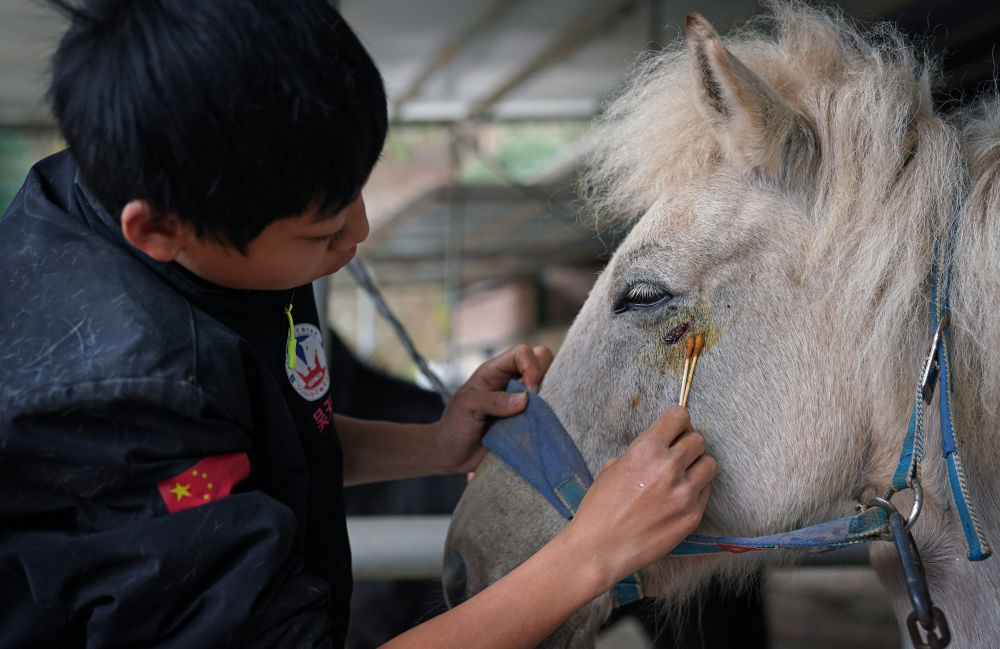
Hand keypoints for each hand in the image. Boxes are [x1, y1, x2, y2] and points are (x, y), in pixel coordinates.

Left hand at [432, 344, 553, 473]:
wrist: (454, 455)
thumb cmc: (454, 426)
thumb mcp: (466, 407)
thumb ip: (492, 401)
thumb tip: (524, 399)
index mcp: (495, 372)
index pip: (521, 353)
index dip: (531, 366)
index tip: (529, 390)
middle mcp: (512, 382)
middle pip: (542, 361)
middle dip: (545, 376)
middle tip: (536, 402)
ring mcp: (523, 401)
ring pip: (550, 385)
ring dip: (549, 398)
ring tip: (538, 416)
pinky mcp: (529, 421)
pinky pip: (548, 412)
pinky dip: (550, 417)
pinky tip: (542, 426)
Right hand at [564, 407, 715, 586]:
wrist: (600, 548)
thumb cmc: (600, 508)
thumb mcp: (612, 468)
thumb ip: (640, 453)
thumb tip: (657, 447)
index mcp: (645, 450)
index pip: (679, 416)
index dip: (677, 421)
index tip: (674, 429)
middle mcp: (668, 468)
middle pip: (698, 439)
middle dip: (687, 444)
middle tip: (677, 455)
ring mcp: (684, 493)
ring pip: (709, 464)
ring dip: (697, 466)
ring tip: (682, 476)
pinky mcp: (692, 516)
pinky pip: (705, 492)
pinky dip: (695, 491)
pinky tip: (677, 498)